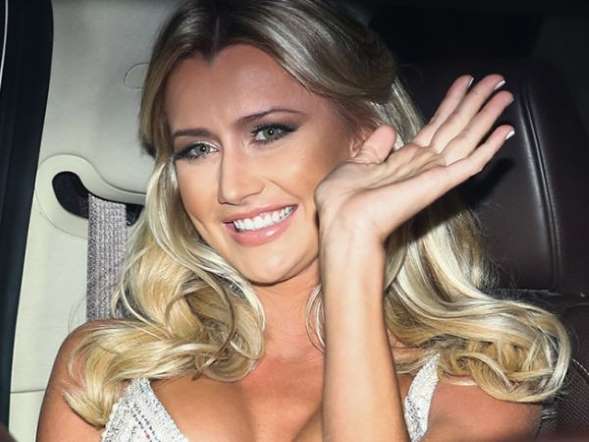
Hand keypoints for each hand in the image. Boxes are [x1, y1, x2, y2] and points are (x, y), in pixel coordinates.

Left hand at [314, 74, 513, 245]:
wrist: (343, 220)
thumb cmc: (344, 199)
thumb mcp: (357, 164)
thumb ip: (375, 148)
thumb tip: (388, 130)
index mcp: (405, 160)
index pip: (436, 125)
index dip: (451, 102)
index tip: (466, 81)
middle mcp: (423, 165)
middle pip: (456, 126)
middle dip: (476, 101)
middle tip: (497, 79)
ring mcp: (433, 174)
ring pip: (466, 138)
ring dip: (486, 115)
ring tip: (505, 94)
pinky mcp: (439, 183)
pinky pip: (469, 163)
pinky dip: (488, 147)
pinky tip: (505, 131)